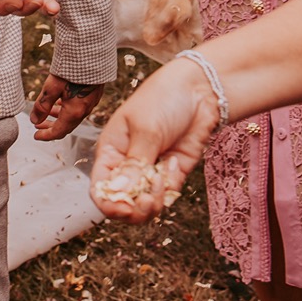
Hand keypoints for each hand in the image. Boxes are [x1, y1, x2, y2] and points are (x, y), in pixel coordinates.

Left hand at [29, 75, 102, 140]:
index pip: (59, 131)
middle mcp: (85, 110)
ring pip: (72, 117)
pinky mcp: (93, 94)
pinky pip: (79, 108)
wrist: (92, 53)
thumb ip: (42, 105)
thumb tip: (34, 120)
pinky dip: (67, 110)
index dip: (46, 136)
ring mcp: (90, 102)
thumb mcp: (52, 87)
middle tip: (38, 126)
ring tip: (46, 113)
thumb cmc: (72, 69)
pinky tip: (60, 102)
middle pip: (66, 126)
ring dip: (58, 117)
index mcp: (75, 112)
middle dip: (51, 127)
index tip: (36, 136)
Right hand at [86, 55, 217, 220]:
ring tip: (160, 185)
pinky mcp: (172, 173)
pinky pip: (167, 194)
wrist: (200, 91)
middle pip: (123, 202)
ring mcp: (150, 170)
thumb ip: (134, 164)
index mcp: (111, 151)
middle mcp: (127, 164)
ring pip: (145, 204)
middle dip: (135, 209)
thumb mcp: (145, 129)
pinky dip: (170, 188)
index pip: (101, 188)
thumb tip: (119, 194)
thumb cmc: (163, 99)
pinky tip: (174, 164)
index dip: (109, 204)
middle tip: (149, 201)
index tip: (125, 208)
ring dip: (153, 203)